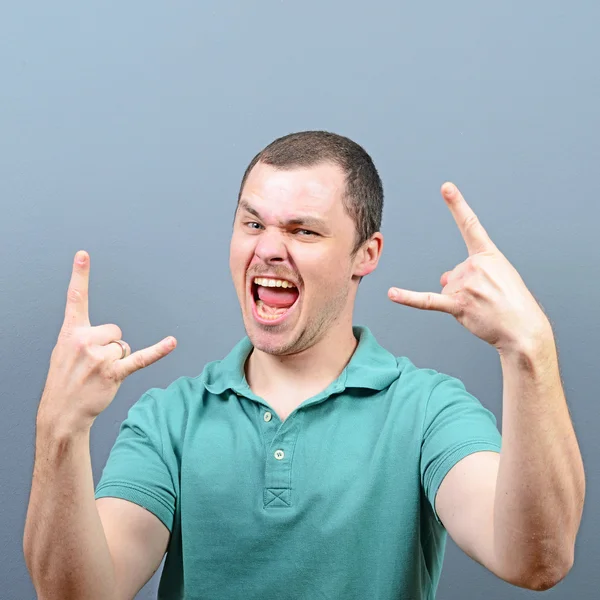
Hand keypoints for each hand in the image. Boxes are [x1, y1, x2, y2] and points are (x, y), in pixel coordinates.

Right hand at [37, 251, 176, 432]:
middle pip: (115, 331)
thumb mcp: (64, 351)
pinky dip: (157, 351)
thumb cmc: (65, 380)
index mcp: (71, 332)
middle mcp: (84, 340)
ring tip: (98, 374)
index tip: (83, 254)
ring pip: (124, 347)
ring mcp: (99, 357)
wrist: (62, 411)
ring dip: (117, 361)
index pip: (76, 298)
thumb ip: (83, 335)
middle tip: (92, 365)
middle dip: (109, 347)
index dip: (80, 275)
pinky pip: (140, 358)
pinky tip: (171, 342)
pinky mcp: (114, 373)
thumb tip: (111, 336)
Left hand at [388, 182, 550, 353]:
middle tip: (489, 299)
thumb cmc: (513, 303)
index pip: (470, 225)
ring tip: (483, 308)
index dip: (457, 205)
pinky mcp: (457, 305)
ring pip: (447, 289)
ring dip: (461, 301)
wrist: (523, 329)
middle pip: (454, 273)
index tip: (446, 187)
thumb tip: (443, 279)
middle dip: (467, 288)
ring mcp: (466, 285)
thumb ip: (468, 271)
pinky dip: (408, 298)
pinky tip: (392, 294)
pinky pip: (427, 300)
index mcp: (488, 254)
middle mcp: (475, 266)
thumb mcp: (498, 276)